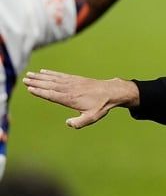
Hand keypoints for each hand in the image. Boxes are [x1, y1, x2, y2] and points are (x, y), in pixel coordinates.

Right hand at [23, 69, 138, 128]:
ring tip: (29, 74)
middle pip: (50, 85)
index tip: (30, 89)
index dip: (41, 92)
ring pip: (53, 79)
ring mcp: (72, 82)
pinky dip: (51, 73)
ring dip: (41, 76)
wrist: (111, 92)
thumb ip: (79, 122)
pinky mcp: (75, 79)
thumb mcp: (92, 117)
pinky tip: (44, 71)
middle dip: (37, 82)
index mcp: (71, 99)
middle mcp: (70, 89)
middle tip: (24, 79)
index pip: (52, 95)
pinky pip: (61, 75)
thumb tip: (68, 123)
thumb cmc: (101, 106)